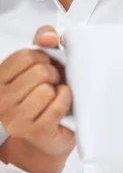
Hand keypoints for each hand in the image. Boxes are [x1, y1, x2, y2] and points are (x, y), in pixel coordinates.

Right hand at [0, 26, 75, 172]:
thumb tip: (49, 36)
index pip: (25, 56)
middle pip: (39, 72)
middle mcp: (2, 100)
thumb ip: (44, 41)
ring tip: (54, 96)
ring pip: (46, 90)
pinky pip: (57, 107)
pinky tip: (62, 104)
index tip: (45, 67)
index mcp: (0, 80)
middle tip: (52, 84)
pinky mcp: (35, 132)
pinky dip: (65, 101)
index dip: (43, 58)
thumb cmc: (45, 95)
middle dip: (53, 74)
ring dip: (58, 90)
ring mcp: (15, 119)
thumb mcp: (42, 62)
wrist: (49, 136)